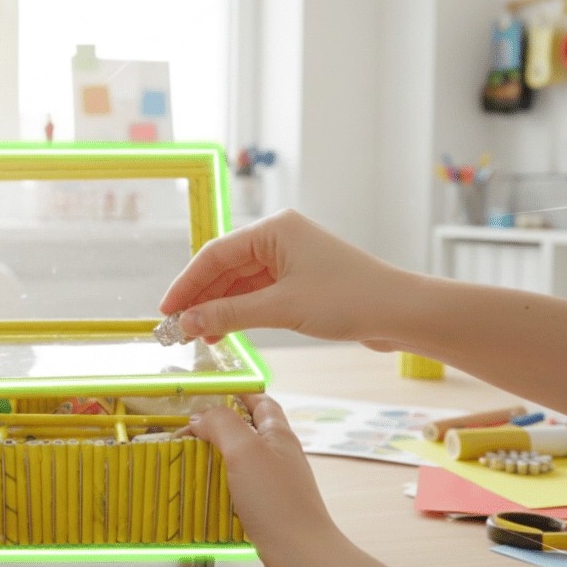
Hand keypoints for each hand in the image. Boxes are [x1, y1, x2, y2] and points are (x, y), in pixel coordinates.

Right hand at [159, 209, 416, 349]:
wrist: (400, 312)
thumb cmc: (348, 299)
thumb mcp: (281, 308)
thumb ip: (230, 315)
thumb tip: (187, 322)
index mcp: (274, 229)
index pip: (215, 254)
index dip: (186, 283)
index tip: (166, 310)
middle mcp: (279, 238)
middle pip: (225, 267)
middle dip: (201, 298)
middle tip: (177, 328)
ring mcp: (291, 259)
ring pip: (240, 283)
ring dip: (218, 308)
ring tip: (198, 336)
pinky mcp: (301, 280)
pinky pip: (258, 293)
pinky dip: (240, 312)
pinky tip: (223, 332)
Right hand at [183, 394, 340, 566]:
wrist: (301, 559)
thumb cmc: (276, 501)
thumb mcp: (245, 451)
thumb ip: (222, 424)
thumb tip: (200, 416)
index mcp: (278, 435)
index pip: (260, 401)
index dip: (236, 392)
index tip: (205, 393)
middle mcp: (279, 457)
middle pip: (247, 431)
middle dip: (218, 428)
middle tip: (187, 432)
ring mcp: (274, 485)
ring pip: (241, 462)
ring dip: (215, 459)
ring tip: (188, 462)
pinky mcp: (267, 510)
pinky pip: (239, 490)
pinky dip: (220, 488)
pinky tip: (204, 496)